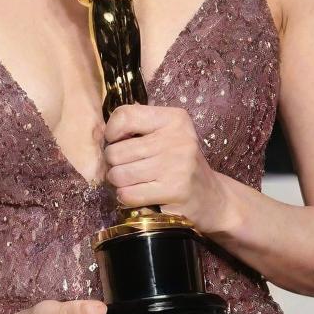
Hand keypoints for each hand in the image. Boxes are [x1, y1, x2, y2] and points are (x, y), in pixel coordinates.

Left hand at [104, 104, 230, 233]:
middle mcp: (177, 138)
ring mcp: (177, 165)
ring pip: (119, 174)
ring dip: (119, 182)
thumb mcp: (166, 136)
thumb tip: (101, 133)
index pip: (125, 115)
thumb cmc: (180, 164)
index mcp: (174, 119)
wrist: (212, 197)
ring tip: (132, 181)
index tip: (117, 142)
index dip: (111, 132)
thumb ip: (138, 128)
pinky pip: (128, 194)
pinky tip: (138, 194)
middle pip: (116, 150)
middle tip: (126, 167)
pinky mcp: (174, 191)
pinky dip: (126, 197)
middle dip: (114, 164)